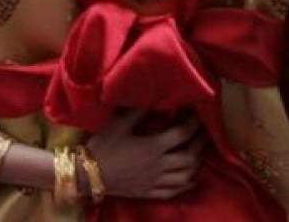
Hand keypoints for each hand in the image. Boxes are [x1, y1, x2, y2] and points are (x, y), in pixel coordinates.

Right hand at [86, 111, 206, 199]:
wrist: (88, 174)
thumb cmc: (102, 147)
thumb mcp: (116, 125)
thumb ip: (136, 113)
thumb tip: (153, 101)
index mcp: (153, 147)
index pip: (181, 134)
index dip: (192, 123)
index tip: (198, 113)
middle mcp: (160, 165)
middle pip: (190, 156)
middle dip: (200, 143)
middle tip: (206, 134)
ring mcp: (156, 181)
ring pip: (186, 175)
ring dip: (196, 163)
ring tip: (199, 154)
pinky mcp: (150, 192)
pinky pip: (175, 191)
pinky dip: (187, 186)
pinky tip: (191, 181)